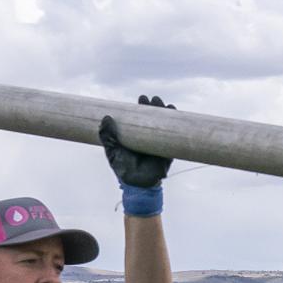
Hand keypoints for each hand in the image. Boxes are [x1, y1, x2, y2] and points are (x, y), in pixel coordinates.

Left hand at [100, 95, 176, 216]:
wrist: (137, 183)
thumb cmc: (123, 168)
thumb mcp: (112, 151)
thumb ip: (108, 136)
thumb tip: (106, 118)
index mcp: (135, 135)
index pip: (140, 118)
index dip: (141, 108)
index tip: (142, 99)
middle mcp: (148, 136)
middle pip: (153, 117)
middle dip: (154, 106)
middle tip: (152, 99)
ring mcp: (159, 142)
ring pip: (164, 123)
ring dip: (165, 112)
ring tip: (163, 104)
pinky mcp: (168, 149)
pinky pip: (174, 135)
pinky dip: (175, 124)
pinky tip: (174, 114)